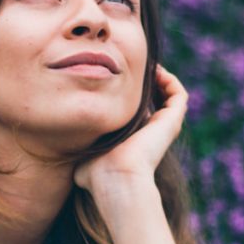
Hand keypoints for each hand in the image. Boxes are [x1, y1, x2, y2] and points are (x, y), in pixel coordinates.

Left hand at [73, 64, 188, 194]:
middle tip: (130, 68)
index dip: (128, 95)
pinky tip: (154, 70)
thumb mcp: (84, 157)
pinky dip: (169, 79)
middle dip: (145, 83)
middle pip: (156, 101)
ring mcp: (165, 127)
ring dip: (160, 78)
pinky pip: (178, 94)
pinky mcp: (172, 121)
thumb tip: (65, 150)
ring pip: (170, 96)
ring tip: (145, 66)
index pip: (137, 112)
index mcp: (135, 139)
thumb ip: (79, 148)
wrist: (115, 177)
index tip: (114, 81)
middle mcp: (153, 132)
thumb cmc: (97, 172)